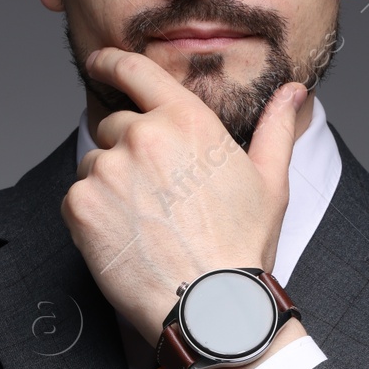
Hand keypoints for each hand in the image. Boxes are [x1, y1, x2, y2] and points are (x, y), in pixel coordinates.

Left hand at [61, 48, 307, 346]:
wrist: (210, 307)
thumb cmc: (242, 249)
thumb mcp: (270, 183)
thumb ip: (275, 129)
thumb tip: (292, 93)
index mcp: (187, 121)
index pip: (135, 70)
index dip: (111, 62)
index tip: (99, 63)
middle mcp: (143, 136)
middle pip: (115, 126)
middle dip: (128, 153)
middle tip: (155, 198)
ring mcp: (108, 170)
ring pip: (95, 165)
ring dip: (110, 187)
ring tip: (145, 226)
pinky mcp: (81, 205)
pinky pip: (76, 198)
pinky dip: (93, 217)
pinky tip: (126, 241)